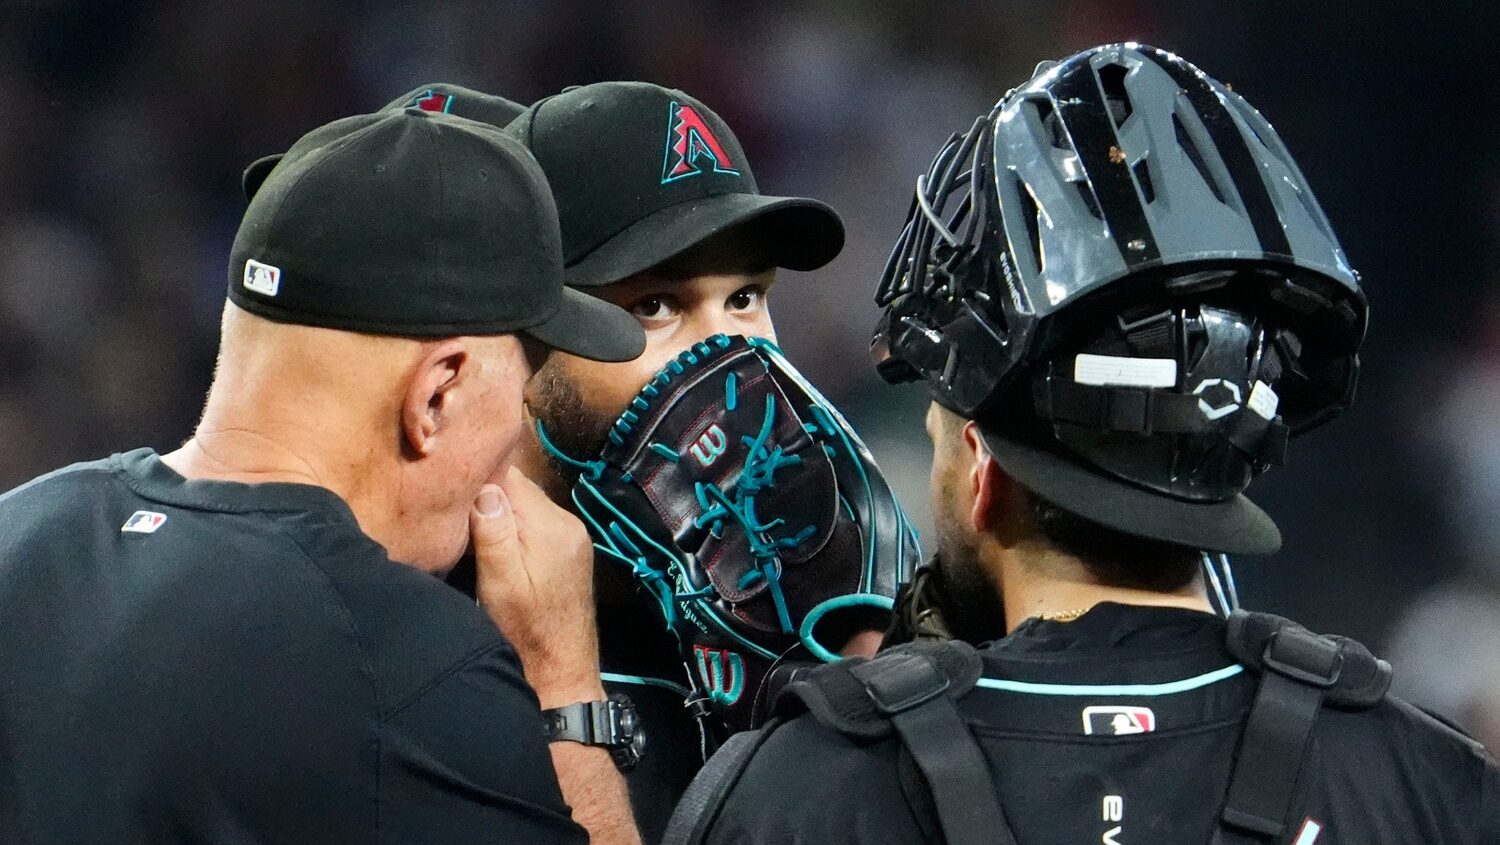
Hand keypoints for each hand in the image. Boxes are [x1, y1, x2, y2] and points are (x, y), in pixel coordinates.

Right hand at [471, 466, 603, 707]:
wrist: (562, 673)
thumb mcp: (501, 583)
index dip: (478, 476)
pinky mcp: (570, 554)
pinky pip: (537, 524)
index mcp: (551, 526)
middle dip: (488, 494)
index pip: (511, 476)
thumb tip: (484, 486)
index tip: (448, 484)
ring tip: (468, 525)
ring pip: (527, 506)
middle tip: (451, 506)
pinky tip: (495, 544)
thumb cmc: (525, 632)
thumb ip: (495, 533)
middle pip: (520, 489)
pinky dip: (515, 527)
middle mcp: (568, 524)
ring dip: (501, 513)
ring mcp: (573, 538)